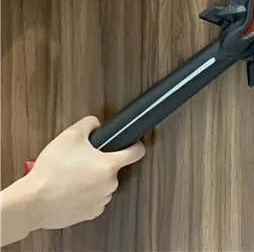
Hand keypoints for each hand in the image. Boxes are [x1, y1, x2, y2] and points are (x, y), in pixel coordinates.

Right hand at [0, 117, 144, 243]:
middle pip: (114, 168)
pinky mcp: (89, 214)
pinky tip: (71, 190)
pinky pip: (94, 200)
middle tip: (83, 161)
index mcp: (109, 165)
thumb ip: (89, 123)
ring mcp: (100, 201)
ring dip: (94, 181)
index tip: (132, 144)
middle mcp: (109, 184)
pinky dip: (86, 195)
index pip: (137, 152)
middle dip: (102, 164)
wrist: (32, 201)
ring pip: (103, 185)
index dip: (135, 145)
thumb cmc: (50, 171)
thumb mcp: (70, 135)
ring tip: (73, 177)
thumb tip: (96, 124)